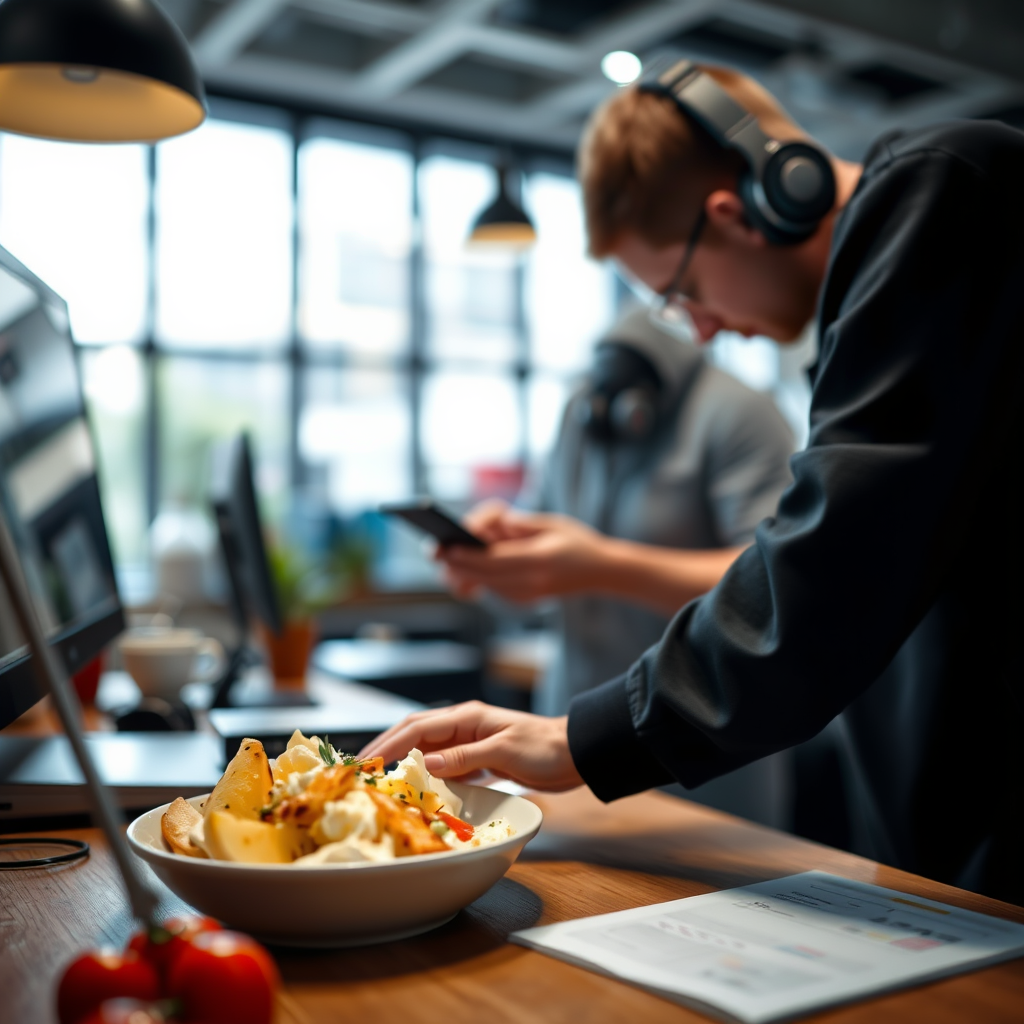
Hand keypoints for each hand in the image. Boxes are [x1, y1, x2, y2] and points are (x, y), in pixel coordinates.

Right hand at [358, 701, 583, 791]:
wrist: (574, 755)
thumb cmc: (543, 748)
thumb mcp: (502, 751)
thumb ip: (464, 757)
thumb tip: (426, 765)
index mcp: (466, 717)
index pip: (418, 728)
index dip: (390, 743)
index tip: (367, 761)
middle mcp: (463, 727)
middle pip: (415, 734)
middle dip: (387, 748)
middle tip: (361, 768)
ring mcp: (470, 744)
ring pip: (427, 751)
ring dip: (404, 763)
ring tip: (379, 780)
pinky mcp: (479, 761)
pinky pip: (445, 767)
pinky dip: (427, 776)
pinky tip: (416, 789)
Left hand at [439, 507, 608, 602]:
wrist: (602, 572)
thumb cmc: (577, 541)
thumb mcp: (550, 524)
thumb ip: (518, 525)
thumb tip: (486, 527)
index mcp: (539, 561)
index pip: (495, 561)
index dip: (468, 555)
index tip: (446, 548)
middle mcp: (531, 584)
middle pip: (484, 576)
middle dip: (456, 564)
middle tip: (435, 551)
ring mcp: (527, 596)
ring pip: (484, 584)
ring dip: (464, 570)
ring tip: (444, 555)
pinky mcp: (523, 600)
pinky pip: (492, 587)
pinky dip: (477, 575)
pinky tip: (464, 565)